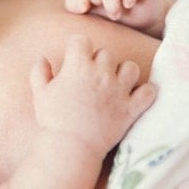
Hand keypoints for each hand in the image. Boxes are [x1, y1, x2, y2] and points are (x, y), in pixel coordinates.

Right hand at [29, 34, 155, 158]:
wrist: (71, 148)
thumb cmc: (53, 120)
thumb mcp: (39, 93)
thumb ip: (39, 72)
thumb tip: (42, 58)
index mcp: (77, 67)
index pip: (81, 40)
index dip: (76, 47)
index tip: (74, 57)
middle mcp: (101, 73)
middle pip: (106, 53)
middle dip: (99, 61)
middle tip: (92, 76)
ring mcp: (119, 90)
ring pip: (131, 67)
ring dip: (123, 72)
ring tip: (115, 83)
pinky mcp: (131, 108)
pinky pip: (148, 92)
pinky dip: (144, 92)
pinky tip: (135, 97)